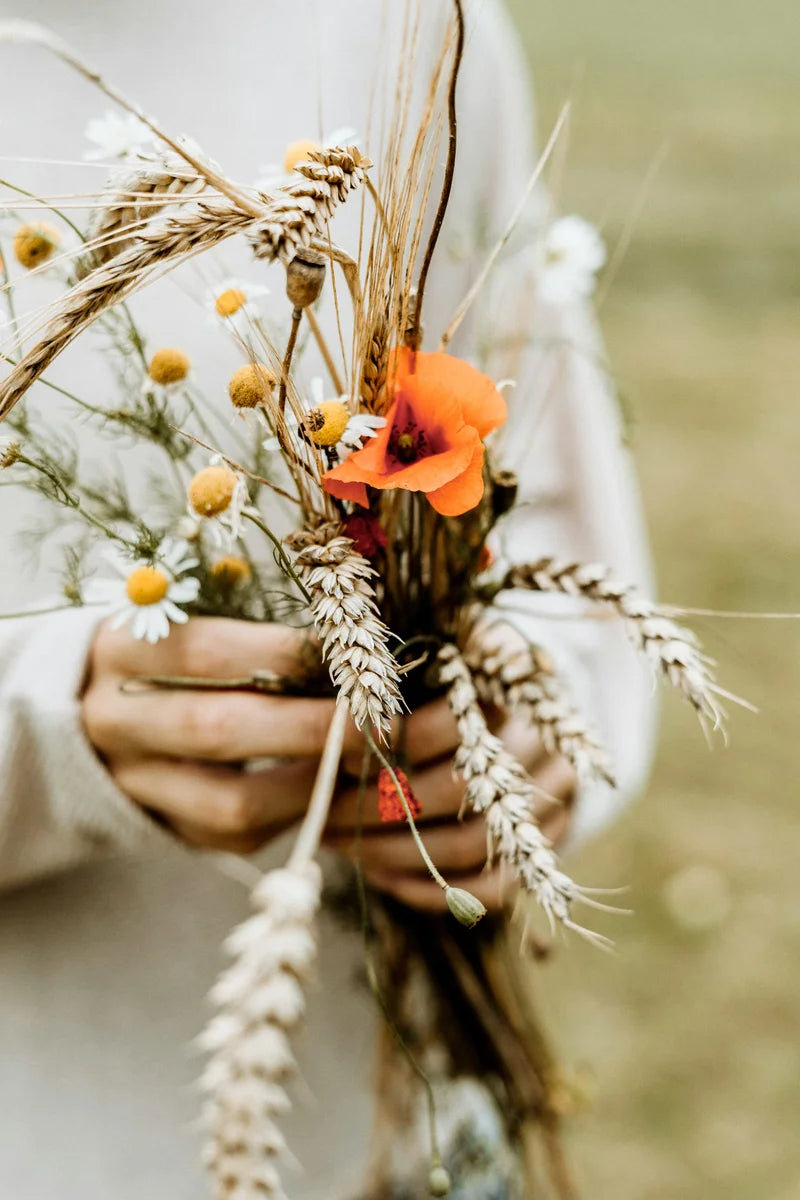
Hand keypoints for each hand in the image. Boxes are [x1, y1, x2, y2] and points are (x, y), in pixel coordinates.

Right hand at [82, 617, 359, 851]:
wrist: (82, 710)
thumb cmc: (163, 653)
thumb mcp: (186, 624)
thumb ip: (251, 639)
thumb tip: (353, 649)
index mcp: (125, 648)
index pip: (211, 652)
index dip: (291, 656)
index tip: (358, 657)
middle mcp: (117, 718)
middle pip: (220, 730)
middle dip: (313, 728)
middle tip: (381, 722)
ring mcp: (134, 782)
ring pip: (229, 803)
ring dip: (311, 785)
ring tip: (363, 764)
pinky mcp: (159, 828)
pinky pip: (233, 837)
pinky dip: (290, 816)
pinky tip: (326, 790)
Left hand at [325, 697, 575, 913]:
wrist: (510, 704)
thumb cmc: (432, 680)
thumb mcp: (407, 665)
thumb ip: (380, 687)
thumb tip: (333, 728)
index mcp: (506, 678)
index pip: (446, 723)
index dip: (391, 747)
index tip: (339, 761)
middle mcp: (540, 732)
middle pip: (454, 789)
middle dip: (378, 810)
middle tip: (326, 813)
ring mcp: (555, 785)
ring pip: (471, 843)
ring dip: (395, 854)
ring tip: (343, 845)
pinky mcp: (556, 833)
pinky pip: (494, 884)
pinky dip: (433, 889)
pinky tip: (383, 876)